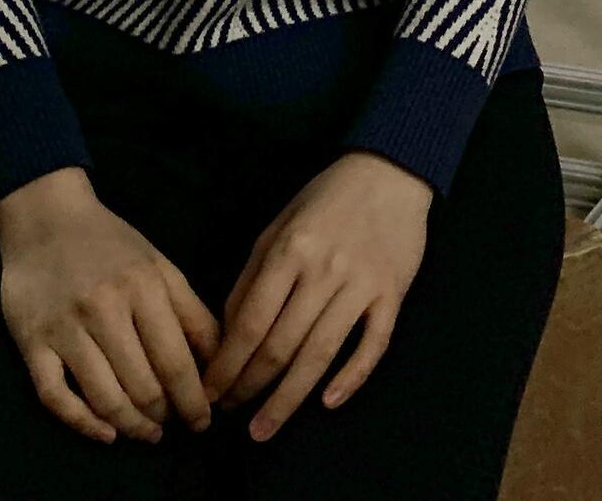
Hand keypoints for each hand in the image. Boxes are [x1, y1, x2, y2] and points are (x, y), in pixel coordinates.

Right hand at [0, 169, 221, 445]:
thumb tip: (221, 361)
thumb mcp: (159, 265)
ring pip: (104, 398)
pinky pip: (55, 397)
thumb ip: (191, 312)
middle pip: (142, 386)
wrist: (44, 217)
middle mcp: (104, 309)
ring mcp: (64, 329)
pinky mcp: (30, 343)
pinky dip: (83, 424)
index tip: (204, 421)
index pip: (175, 361)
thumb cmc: (109, 243)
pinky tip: (106, 434)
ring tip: (148, 433)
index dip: (194, 400)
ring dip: (132, 426)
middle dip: (165, 415)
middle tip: (174, 424)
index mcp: (143, 287)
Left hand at [203, 152, 431, 440]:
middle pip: (280, 346)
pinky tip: (328, 403)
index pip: (249, 323)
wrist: (390, 173)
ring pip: (319, 354)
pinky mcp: (392, 295)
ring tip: (263, 428)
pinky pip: (372, 345)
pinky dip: (351, 378)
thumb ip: (251, 278)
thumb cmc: (325, 200)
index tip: (209, 392)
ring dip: (288, 398)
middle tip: (229, 414)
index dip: (226, 365)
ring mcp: (361, 285)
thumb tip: (227, 334)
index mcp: (289, 252)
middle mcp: (323, 271)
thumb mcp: (278, 228)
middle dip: (249, 387)